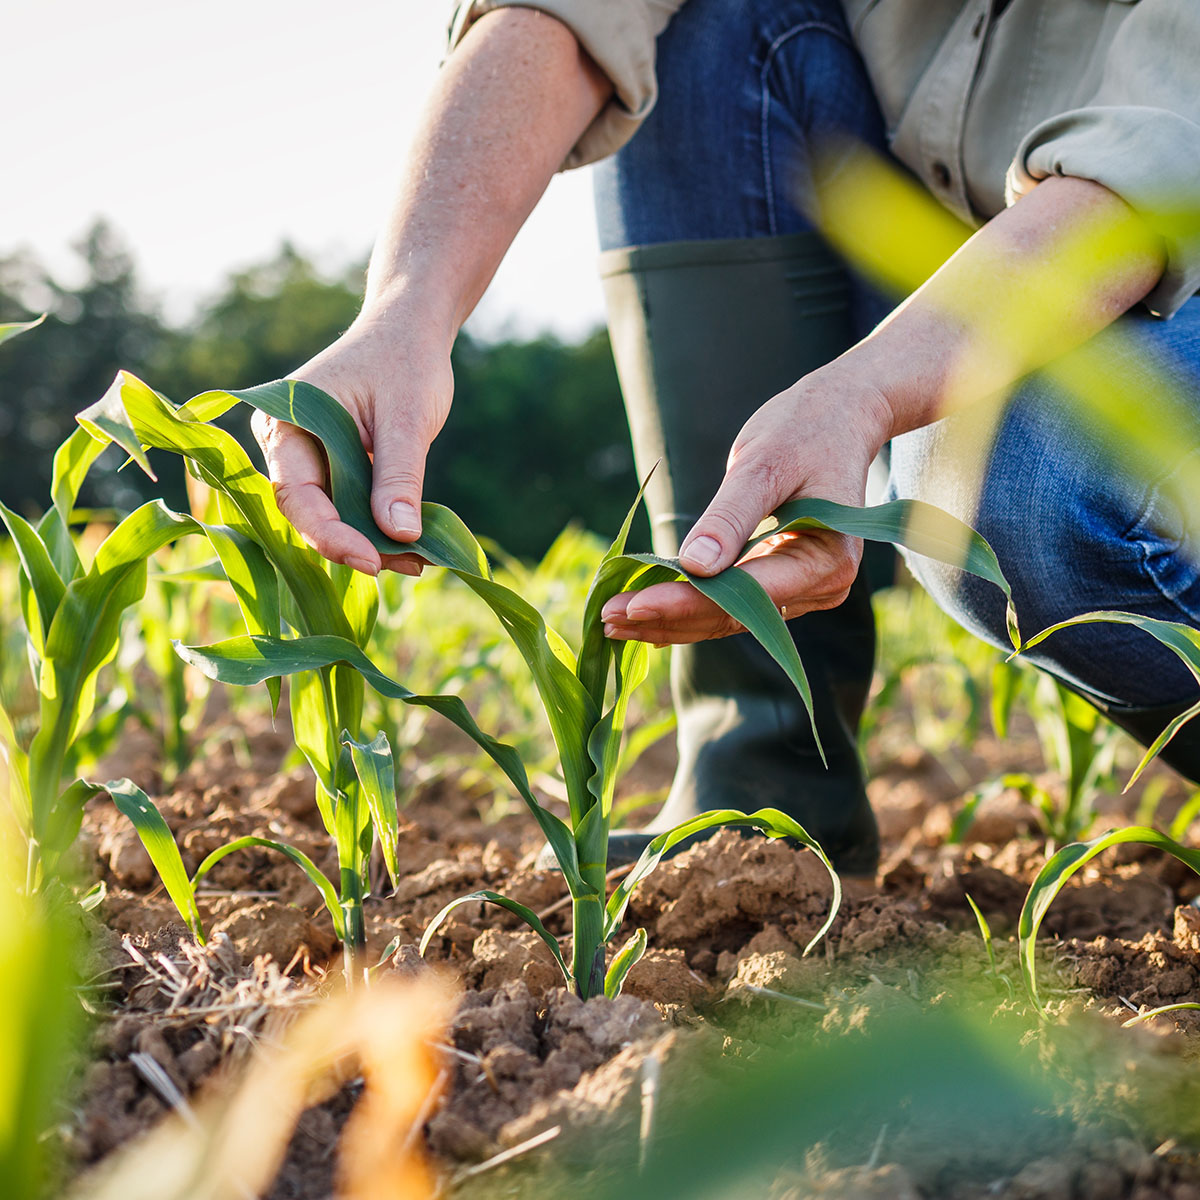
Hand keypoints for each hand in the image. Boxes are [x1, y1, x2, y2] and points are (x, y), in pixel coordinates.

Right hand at [251, 313, 452, 575]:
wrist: (411, 329)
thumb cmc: (405, 360)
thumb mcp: (407, 418)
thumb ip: (400, 476)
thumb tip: (400, 536)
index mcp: (285, 422)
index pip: (296, 494)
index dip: (331, 534)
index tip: (372, 561)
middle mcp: (286, 444)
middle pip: (310, 513)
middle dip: (357, 544)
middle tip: (409, 564)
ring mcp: (308, 458)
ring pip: (332, 516)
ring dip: (372, 541)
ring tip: (420, 559)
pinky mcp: (334, 469)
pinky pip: (350, 506)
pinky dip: (379, 526)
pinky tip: (414, 544)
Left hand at [601, 367, 893, 643]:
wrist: (838, 419)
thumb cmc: (804, 430)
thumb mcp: (764, 463)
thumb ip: (731, 516)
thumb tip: (695, 566)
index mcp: (826, 559)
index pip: (746, 593)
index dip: (687, 602)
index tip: (634, 604)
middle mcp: (821, 587)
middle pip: (733, 615)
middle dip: (668, 618)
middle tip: (606, 617)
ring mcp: (802, 591)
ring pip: (727, 619)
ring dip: (669, 622)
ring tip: (611, 622)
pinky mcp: (780, 585)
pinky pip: (730, 606)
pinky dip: (686, 608)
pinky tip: (642, 615)